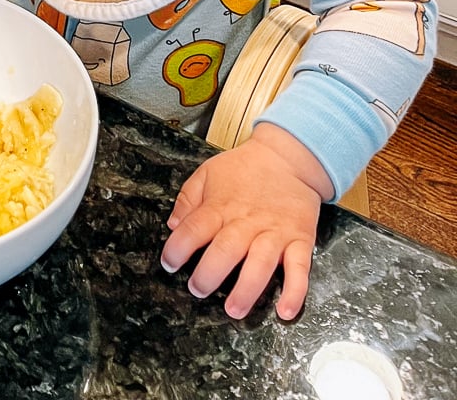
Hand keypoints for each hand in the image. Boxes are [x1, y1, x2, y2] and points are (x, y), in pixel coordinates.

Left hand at [160, 124, 330, 319]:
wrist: (288, 157)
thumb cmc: (244, 168)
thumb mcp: (208, 173)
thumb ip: (188, 199)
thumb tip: (173, 226)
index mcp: (221, 206)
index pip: (195, 228)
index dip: (179, 247)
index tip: (169, 263)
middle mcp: (246, 222)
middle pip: (226, 250)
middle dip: (209, 274)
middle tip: (198, 290)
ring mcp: (274, 233)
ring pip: (260, 264)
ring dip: (246, 289)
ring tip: (234, 310)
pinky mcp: (299, 240)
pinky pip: (299, 269)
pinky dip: (294, 292)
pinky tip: (285, 311)